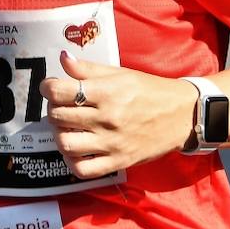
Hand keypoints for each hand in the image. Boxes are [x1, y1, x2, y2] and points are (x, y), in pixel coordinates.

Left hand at [40, 50, 198, 179]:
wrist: (181, 115)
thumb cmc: (149, 90)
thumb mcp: (120, 74)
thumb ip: (88, 69)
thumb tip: (62, 59)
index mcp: (107, 92)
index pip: (60, 91)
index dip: (48, 88)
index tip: (51, 87)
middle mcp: (107, 119)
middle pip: (58, 117)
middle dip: (53, 109)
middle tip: (60, 105)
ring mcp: (112, 143)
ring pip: (66, 144)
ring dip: (59, 135)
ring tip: (67, 127)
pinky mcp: (118, 162)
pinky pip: (83, 169)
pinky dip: (72, 161)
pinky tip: (77, 149)